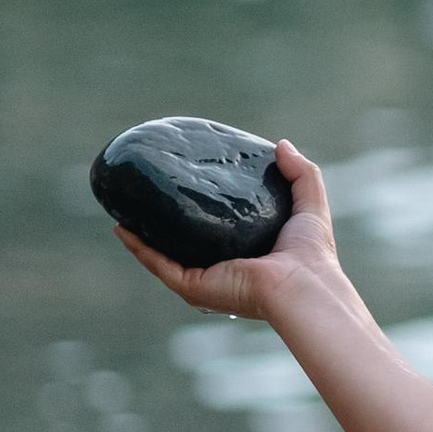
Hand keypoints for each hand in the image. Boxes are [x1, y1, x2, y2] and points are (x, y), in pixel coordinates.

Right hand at [113, 136, 344, 324]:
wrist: (302, 283)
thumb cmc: (310, 251)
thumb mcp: (309, 202)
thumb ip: (300, 172)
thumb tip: (280, 144)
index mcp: (246, 255)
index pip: (215, 233)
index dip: (200, 212)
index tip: (185, 187)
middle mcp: (221, 269)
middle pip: (183, 246)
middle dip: (162, 226)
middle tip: (148, 197)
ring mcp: (204, 280)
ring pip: (163, 256)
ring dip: (141, 237)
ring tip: (124, 211)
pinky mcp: (193, 287)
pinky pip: (158, 265)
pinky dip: (139, 248)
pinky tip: (122, 228)